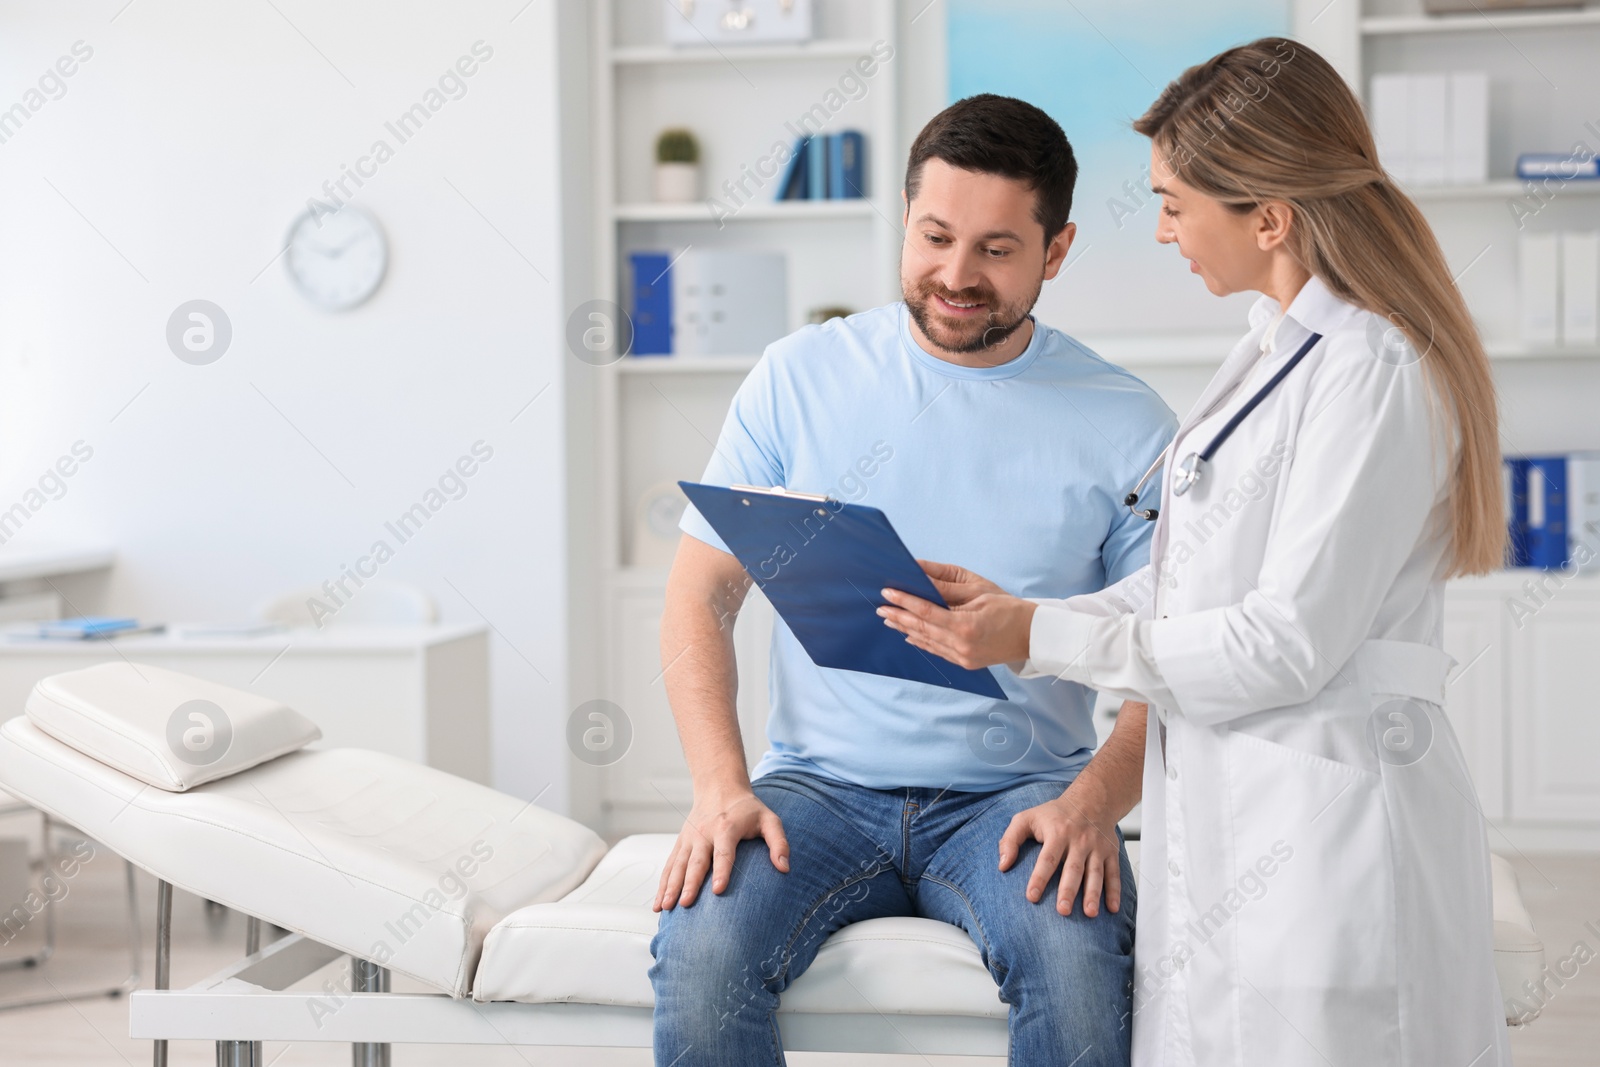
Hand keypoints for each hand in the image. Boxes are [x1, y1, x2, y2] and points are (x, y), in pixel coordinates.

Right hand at [652, 788, 788, 910]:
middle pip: (695, 861)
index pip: (724, 852)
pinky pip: (670, 866)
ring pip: (677, 865)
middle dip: (689, 883)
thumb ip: (779, 842)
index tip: (717, 890)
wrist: (719, 787)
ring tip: (666, 907)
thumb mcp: (769, 819)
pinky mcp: (681, 844)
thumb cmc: (747, 809)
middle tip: (685, 904)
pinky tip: (659, 903)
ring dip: (670, 886)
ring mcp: (689, 839)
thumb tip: (784, 868)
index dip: (721, 871)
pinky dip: (663, 884)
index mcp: (726, 828)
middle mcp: (704, 833)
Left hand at [877, 563, 1035, 669]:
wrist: (1032, 635)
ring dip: (905, 629)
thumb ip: (945, 586)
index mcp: (965, 626)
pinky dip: (921, 641)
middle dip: (899, 616)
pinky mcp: (965, 663)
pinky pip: (937, 651)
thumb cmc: (1008, 608)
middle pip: (921, 629)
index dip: (904, 601)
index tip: (887, 593)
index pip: (926, 612)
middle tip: (881, 606)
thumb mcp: (978, 590)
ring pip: (926, 642)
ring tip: (889, 618)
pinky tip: (909, 634)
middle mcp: (961, 645)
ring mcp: (962, 658)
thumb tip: (919, 575)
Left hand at [998, 781, 1123, 916]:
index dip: (1039, 878)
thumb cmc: (1054, 814)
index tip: (1032, 897)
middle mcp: (1079, 840)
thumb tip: (1002, 865)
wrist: (1091, 800)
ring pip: (1096, 873)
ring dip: (1093, 894)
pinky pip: (1114, 873)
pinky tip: (1112, 908)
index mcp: (1058, 832)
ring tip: (1089, 914)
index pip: (1047, 858)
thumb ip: (1010, 840)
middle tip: (1062, 911)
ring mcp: (1097, 847)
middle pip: (1073, 868)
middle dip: (1068, 890)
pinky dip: (1115, 891)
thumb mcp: (1026, 818)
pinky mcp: (1111, 853)